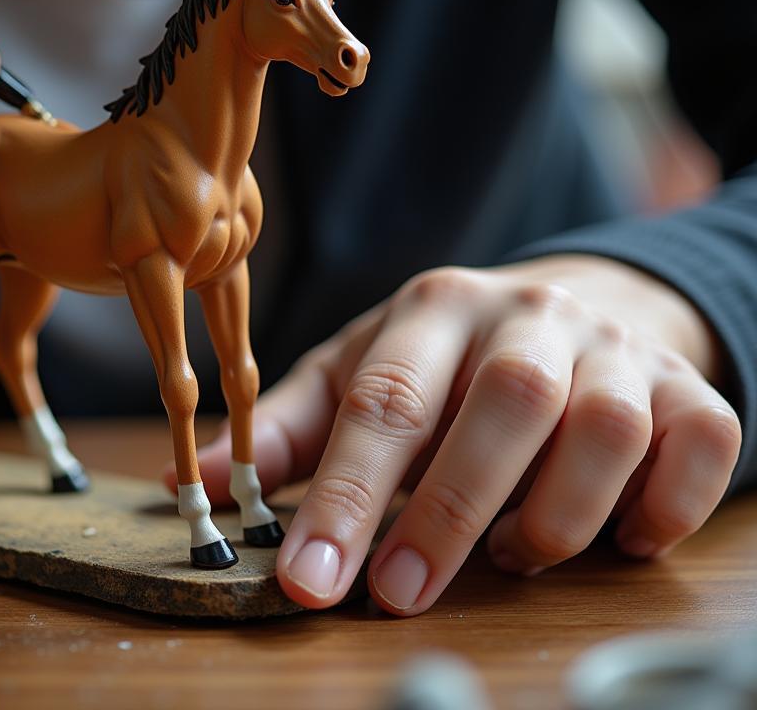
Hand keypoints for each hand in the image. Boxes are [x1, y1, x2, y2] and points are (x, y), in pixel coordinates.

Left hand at [180, 254, 741, 614]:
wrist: (570, 305)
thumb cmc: (446, 358)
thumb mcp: (360, 370)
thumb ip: (291, 428)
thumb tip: (198, 477)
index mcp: (435, 307)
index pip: (387, 397)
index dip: (345, 493)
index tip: (310, 581)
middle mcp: (529, 313)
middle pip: (504, 404)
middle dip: (450, 512)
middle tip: (402, 593)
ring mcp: (614, 347)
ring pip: (604, 430)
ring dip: (556, 516)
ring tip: (513, 554)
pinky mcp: (686, 386)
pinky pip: (700, 444)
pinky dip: (664, 507)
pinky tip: (618, 536)